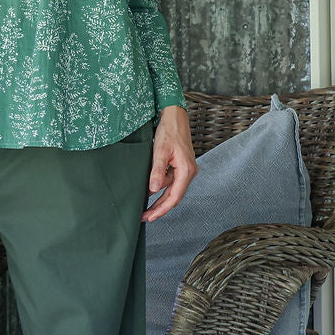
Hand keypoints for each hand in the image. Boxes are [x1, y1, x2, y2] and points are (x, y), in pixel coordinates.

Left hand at [142, 105, 197, 222]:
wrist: (175, 117)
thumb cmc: (169, 131)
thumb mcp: (160, 151)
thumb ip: (157, 171)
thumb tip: (153, 190)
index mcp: (186, 170)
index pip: (174, 197)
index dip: (162, 209)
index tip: (150, 216)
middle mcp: (189, 172)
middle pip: (174, 196)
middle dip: (160, 208)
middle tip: (145, 216)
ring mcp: (186, 170)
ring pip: (172, 190)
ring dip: (160, 199)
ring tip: (146, 208)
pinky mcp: (181, 166)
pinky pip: (171, 182)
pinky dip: (161, 188)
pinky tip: (151, 191)